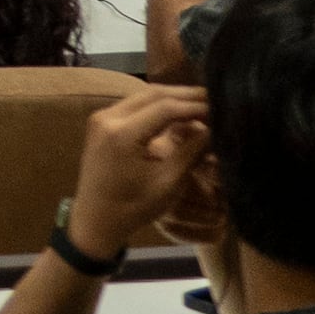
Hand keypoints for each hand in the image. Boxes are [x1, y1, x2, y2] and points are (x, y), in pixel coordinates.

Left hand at [59, 87, 211, 263]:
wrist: (95, 219)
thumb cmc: (133, 208)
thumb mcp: (168, 184)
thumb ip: (191, 152)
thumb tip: (213, 129)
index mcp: (122, 134)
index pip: (165, 108)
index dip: (195, 106)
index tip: (219, 109)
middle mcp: (108, 117)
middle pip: (153, 94)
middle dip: (185, 95)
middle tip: (214, 99)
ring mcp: (101, 116)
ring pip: (143, 96)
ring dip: (172, 98)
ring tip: (201, 103)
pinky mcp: (101, 121)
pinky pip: (134, 104)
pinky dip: (157, 105)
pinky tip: (178, 112)